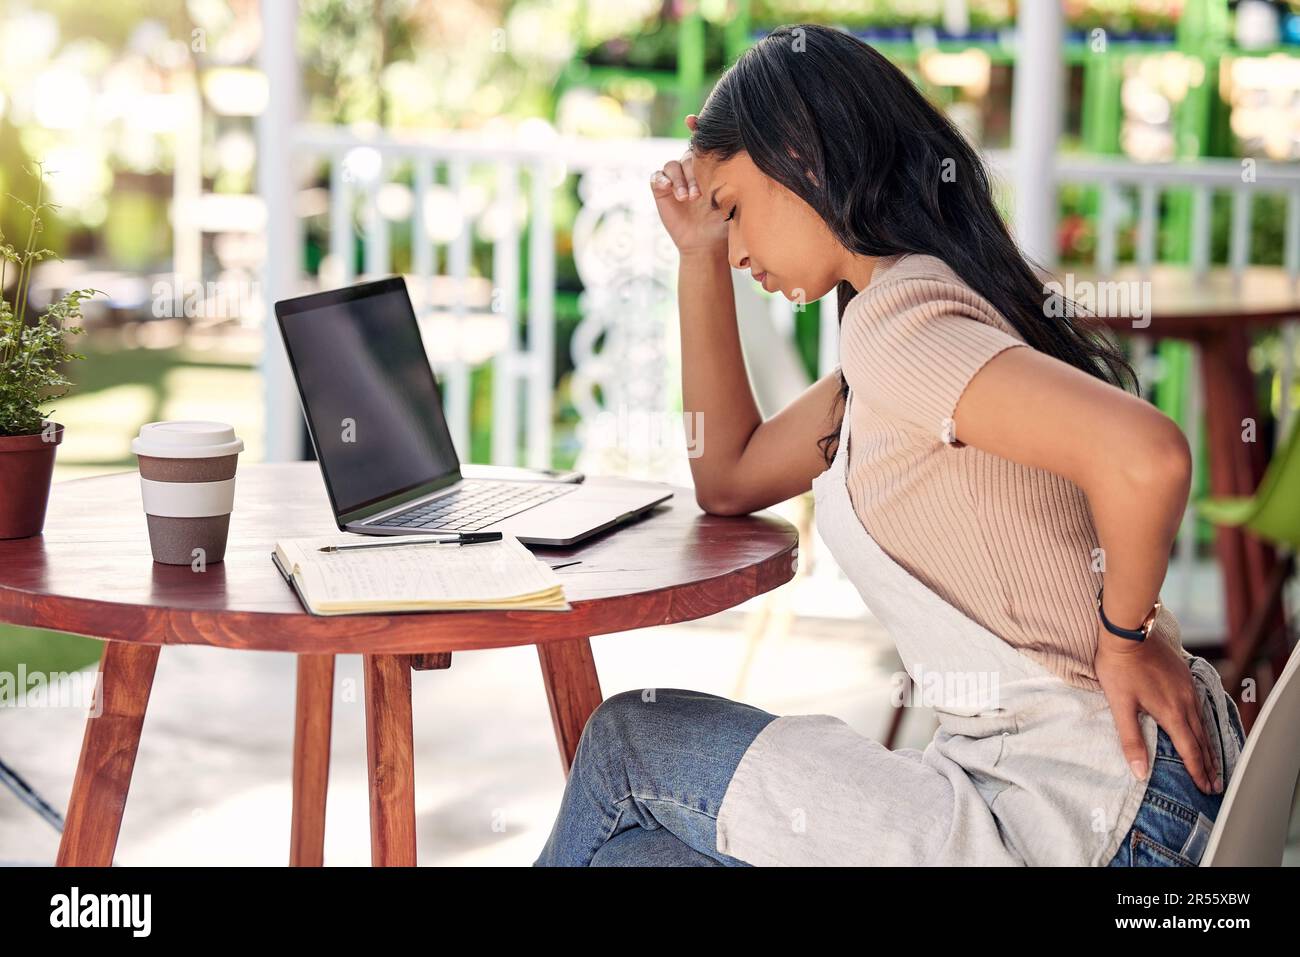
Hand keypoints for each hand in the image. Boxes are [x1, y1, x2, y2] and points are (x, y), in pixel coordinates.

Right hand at [650, 114, 727, 254]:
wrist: (705, 244)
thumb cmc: (722, 223)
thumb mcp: (733, 200)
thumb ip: (734, 180)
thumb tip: (745, 161)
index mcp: (708, 167)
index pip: (701, 144)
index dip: (696, 128)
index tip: (691, 120)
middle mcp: (690, 169)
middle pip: (687, 155)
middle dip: (692, 173)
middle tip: (698, 195)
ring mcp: (675, 179)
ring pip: (671, 165)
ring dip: (679, 180)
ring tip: (687, 198)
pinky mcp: (661, 190)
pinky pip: (656, 177)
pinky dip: (661, 180)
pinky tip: (669, 190)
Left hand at [1094, 624, 1220, 793]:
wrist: (1129, 631)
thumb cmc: (1119, 668)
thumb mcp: (1120, 705)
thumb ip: (1131, 740)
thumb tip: (1140, 772)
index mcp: (1171, 713)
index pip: (1190, 750)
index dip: (1198, 771)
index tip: (1206, 788)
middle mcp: (1186, 702)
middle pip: (1201, 740)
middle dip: (1208, 764)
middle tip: (1215, 785)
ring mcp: (1188, 688)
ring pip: (1202, 723)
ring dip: (1208, 745)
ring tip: (1212, 763)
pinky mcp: (1185, 677)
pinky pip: (1199, 707)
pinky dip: (1203, 724)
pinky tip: (1202, 727)